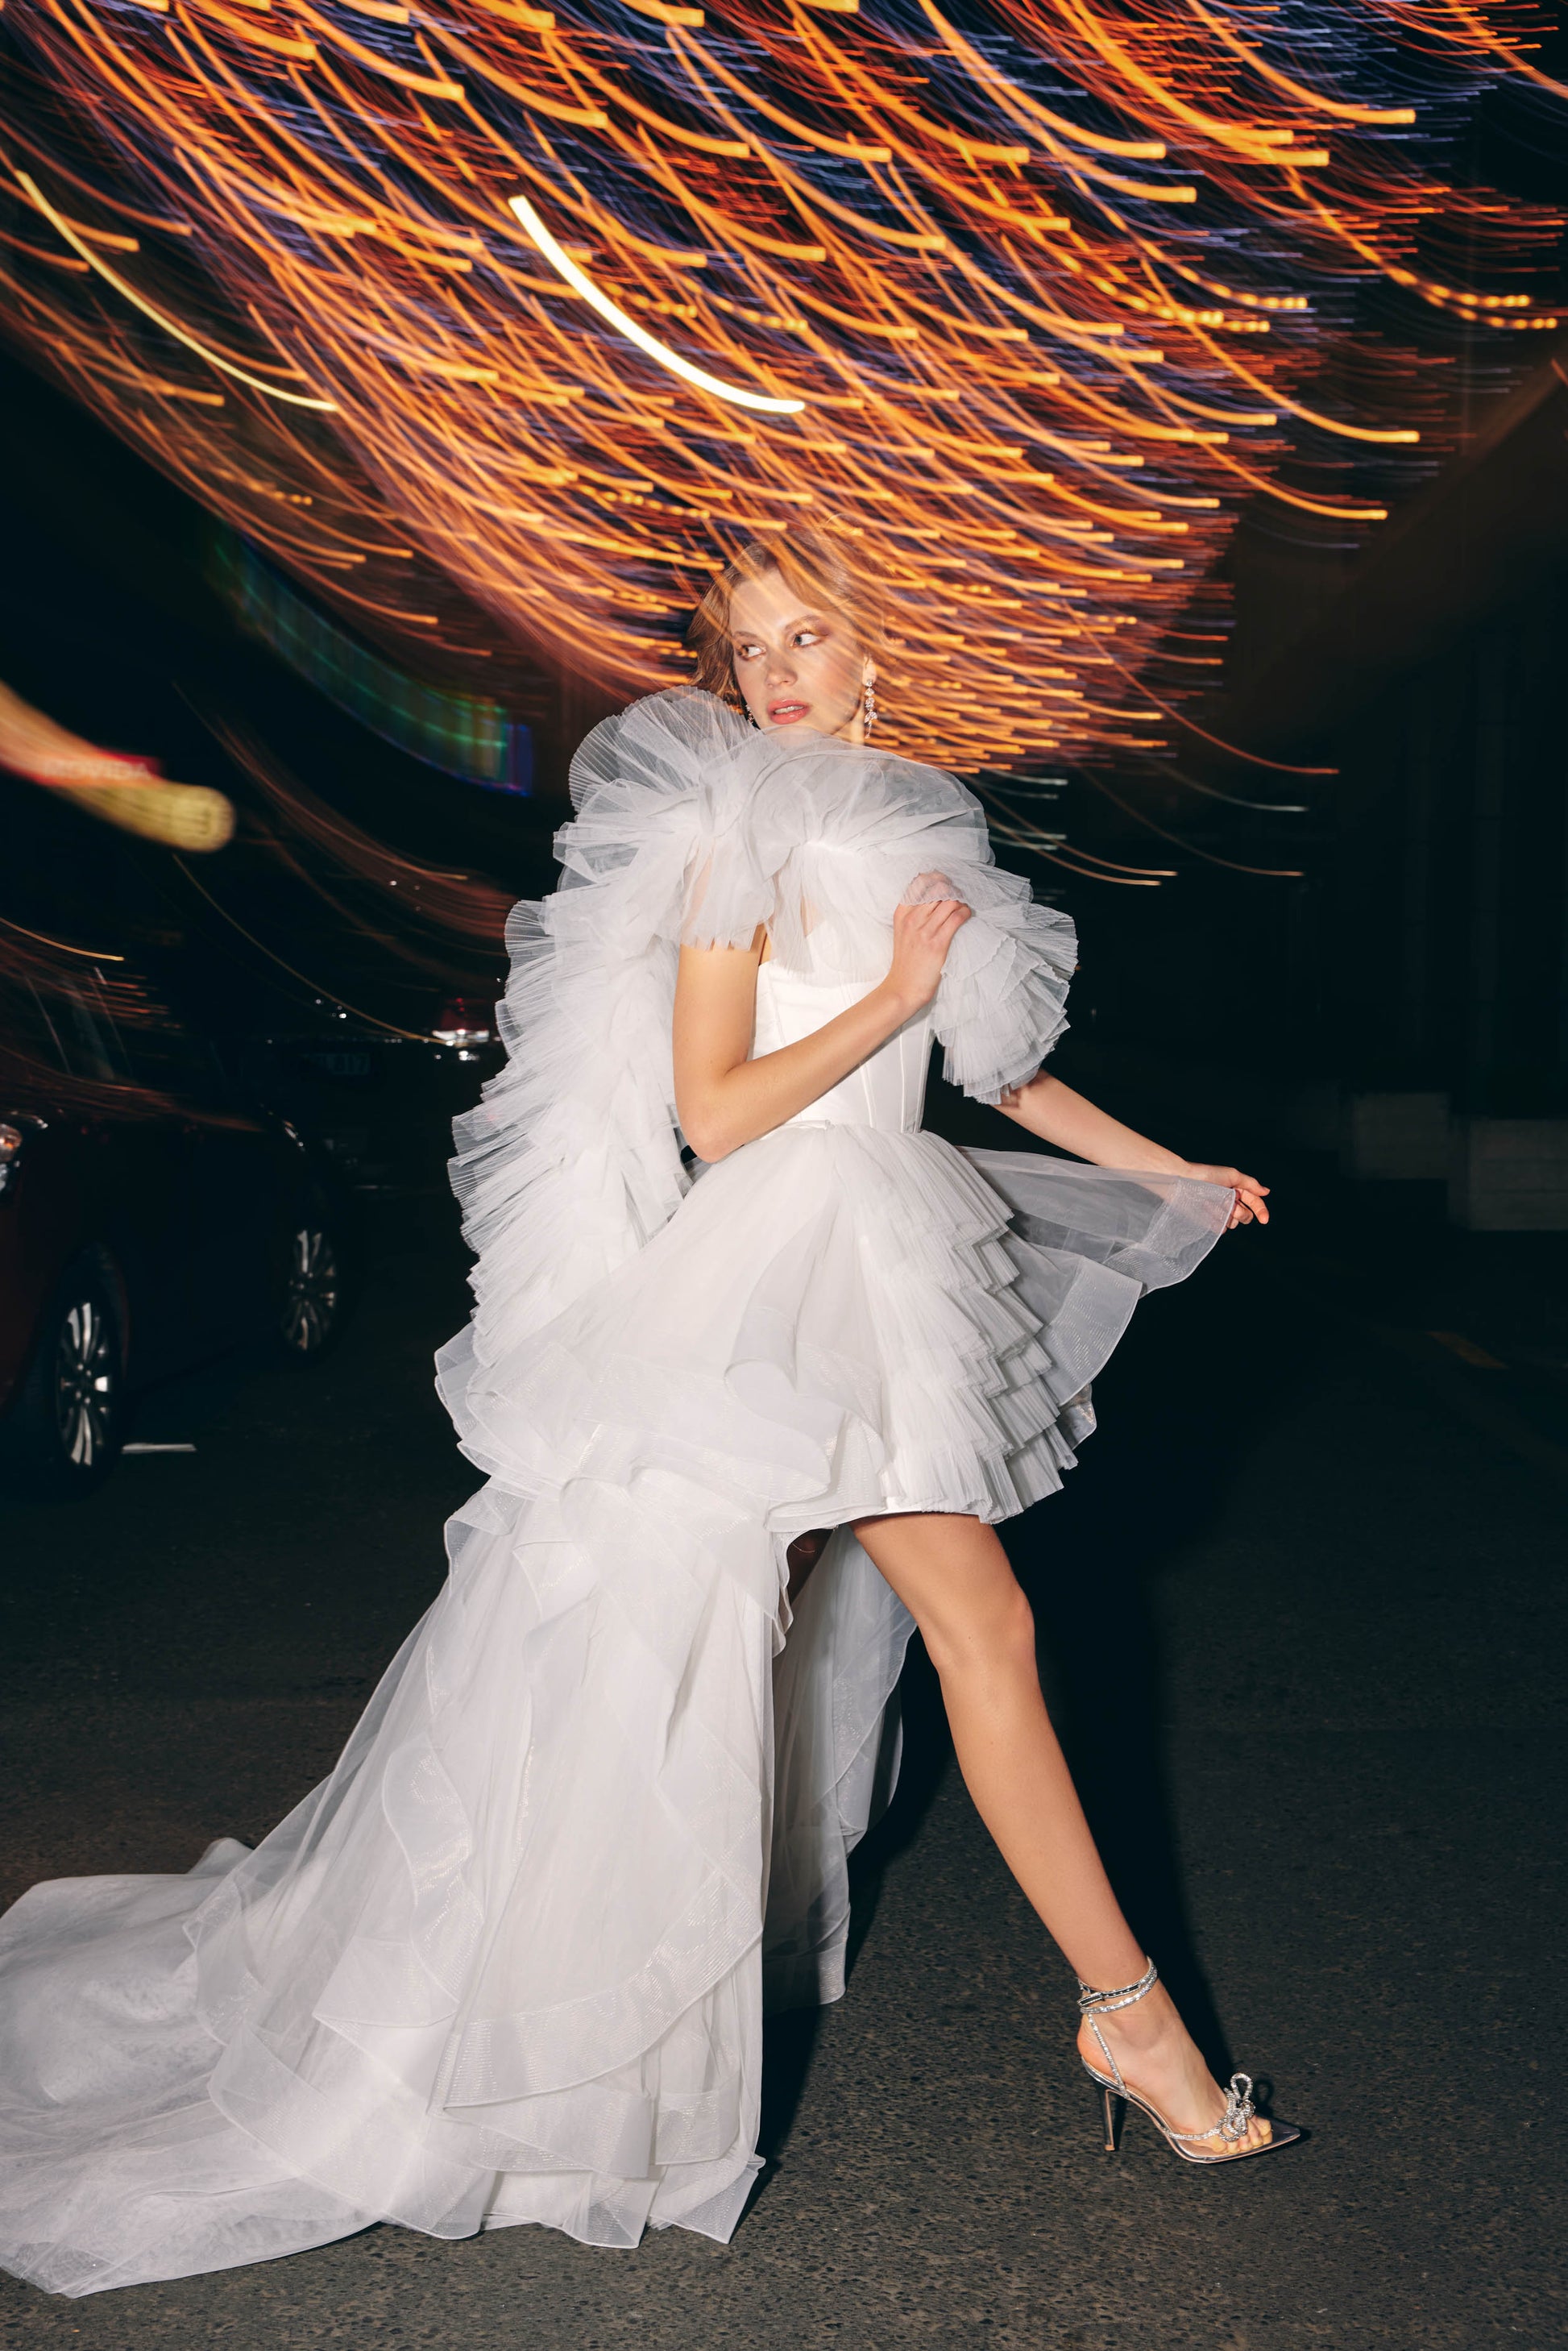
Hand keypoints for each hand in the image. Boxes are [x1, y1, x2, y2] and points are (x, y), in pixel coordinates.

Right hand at [886, 874, 970, 1013]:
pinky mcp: (938, 943)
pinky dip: (965, 912)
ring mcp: (924, 931)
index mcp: (902, 913)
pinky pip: (957, 917)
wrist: (903, 987)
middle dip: (952, 889)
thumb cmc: (906, 961)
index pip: (920, 882)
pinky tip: (966, 915)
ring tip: (963, 907)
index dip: (937, 878)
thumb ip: (913, 913)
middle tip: (958, 896)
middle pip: (938, 888)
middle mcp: (912, 919)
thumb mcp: (902, 931)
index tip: (946, 883)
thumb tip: (934, 896)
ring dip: (961, 901)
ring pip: (950, 901)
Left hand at [1184, 1163, 1269, 1229]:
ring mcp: (1219, 1213)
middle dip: (1241, 1212)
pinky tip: (1207, 1211)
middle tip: (1230, 1202)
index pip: (1255, 1203)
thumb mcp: (1232, 1175)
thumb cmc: (1206, 1175)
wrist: (1183, 1182)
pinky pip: (1221, 1228)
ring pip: (1234, 1223)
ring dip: (1227, 1215)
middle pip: (1245, 1216)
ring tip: (1213, 1203)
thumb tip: (1266, 1191)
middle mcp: (1230, 1202)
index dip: (1261, 1211)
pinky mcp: (1209, 1221)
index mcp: (1237, 1190)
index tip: (1264, 1220)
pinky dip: (1217, 1221)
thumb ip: (1251, 1184)